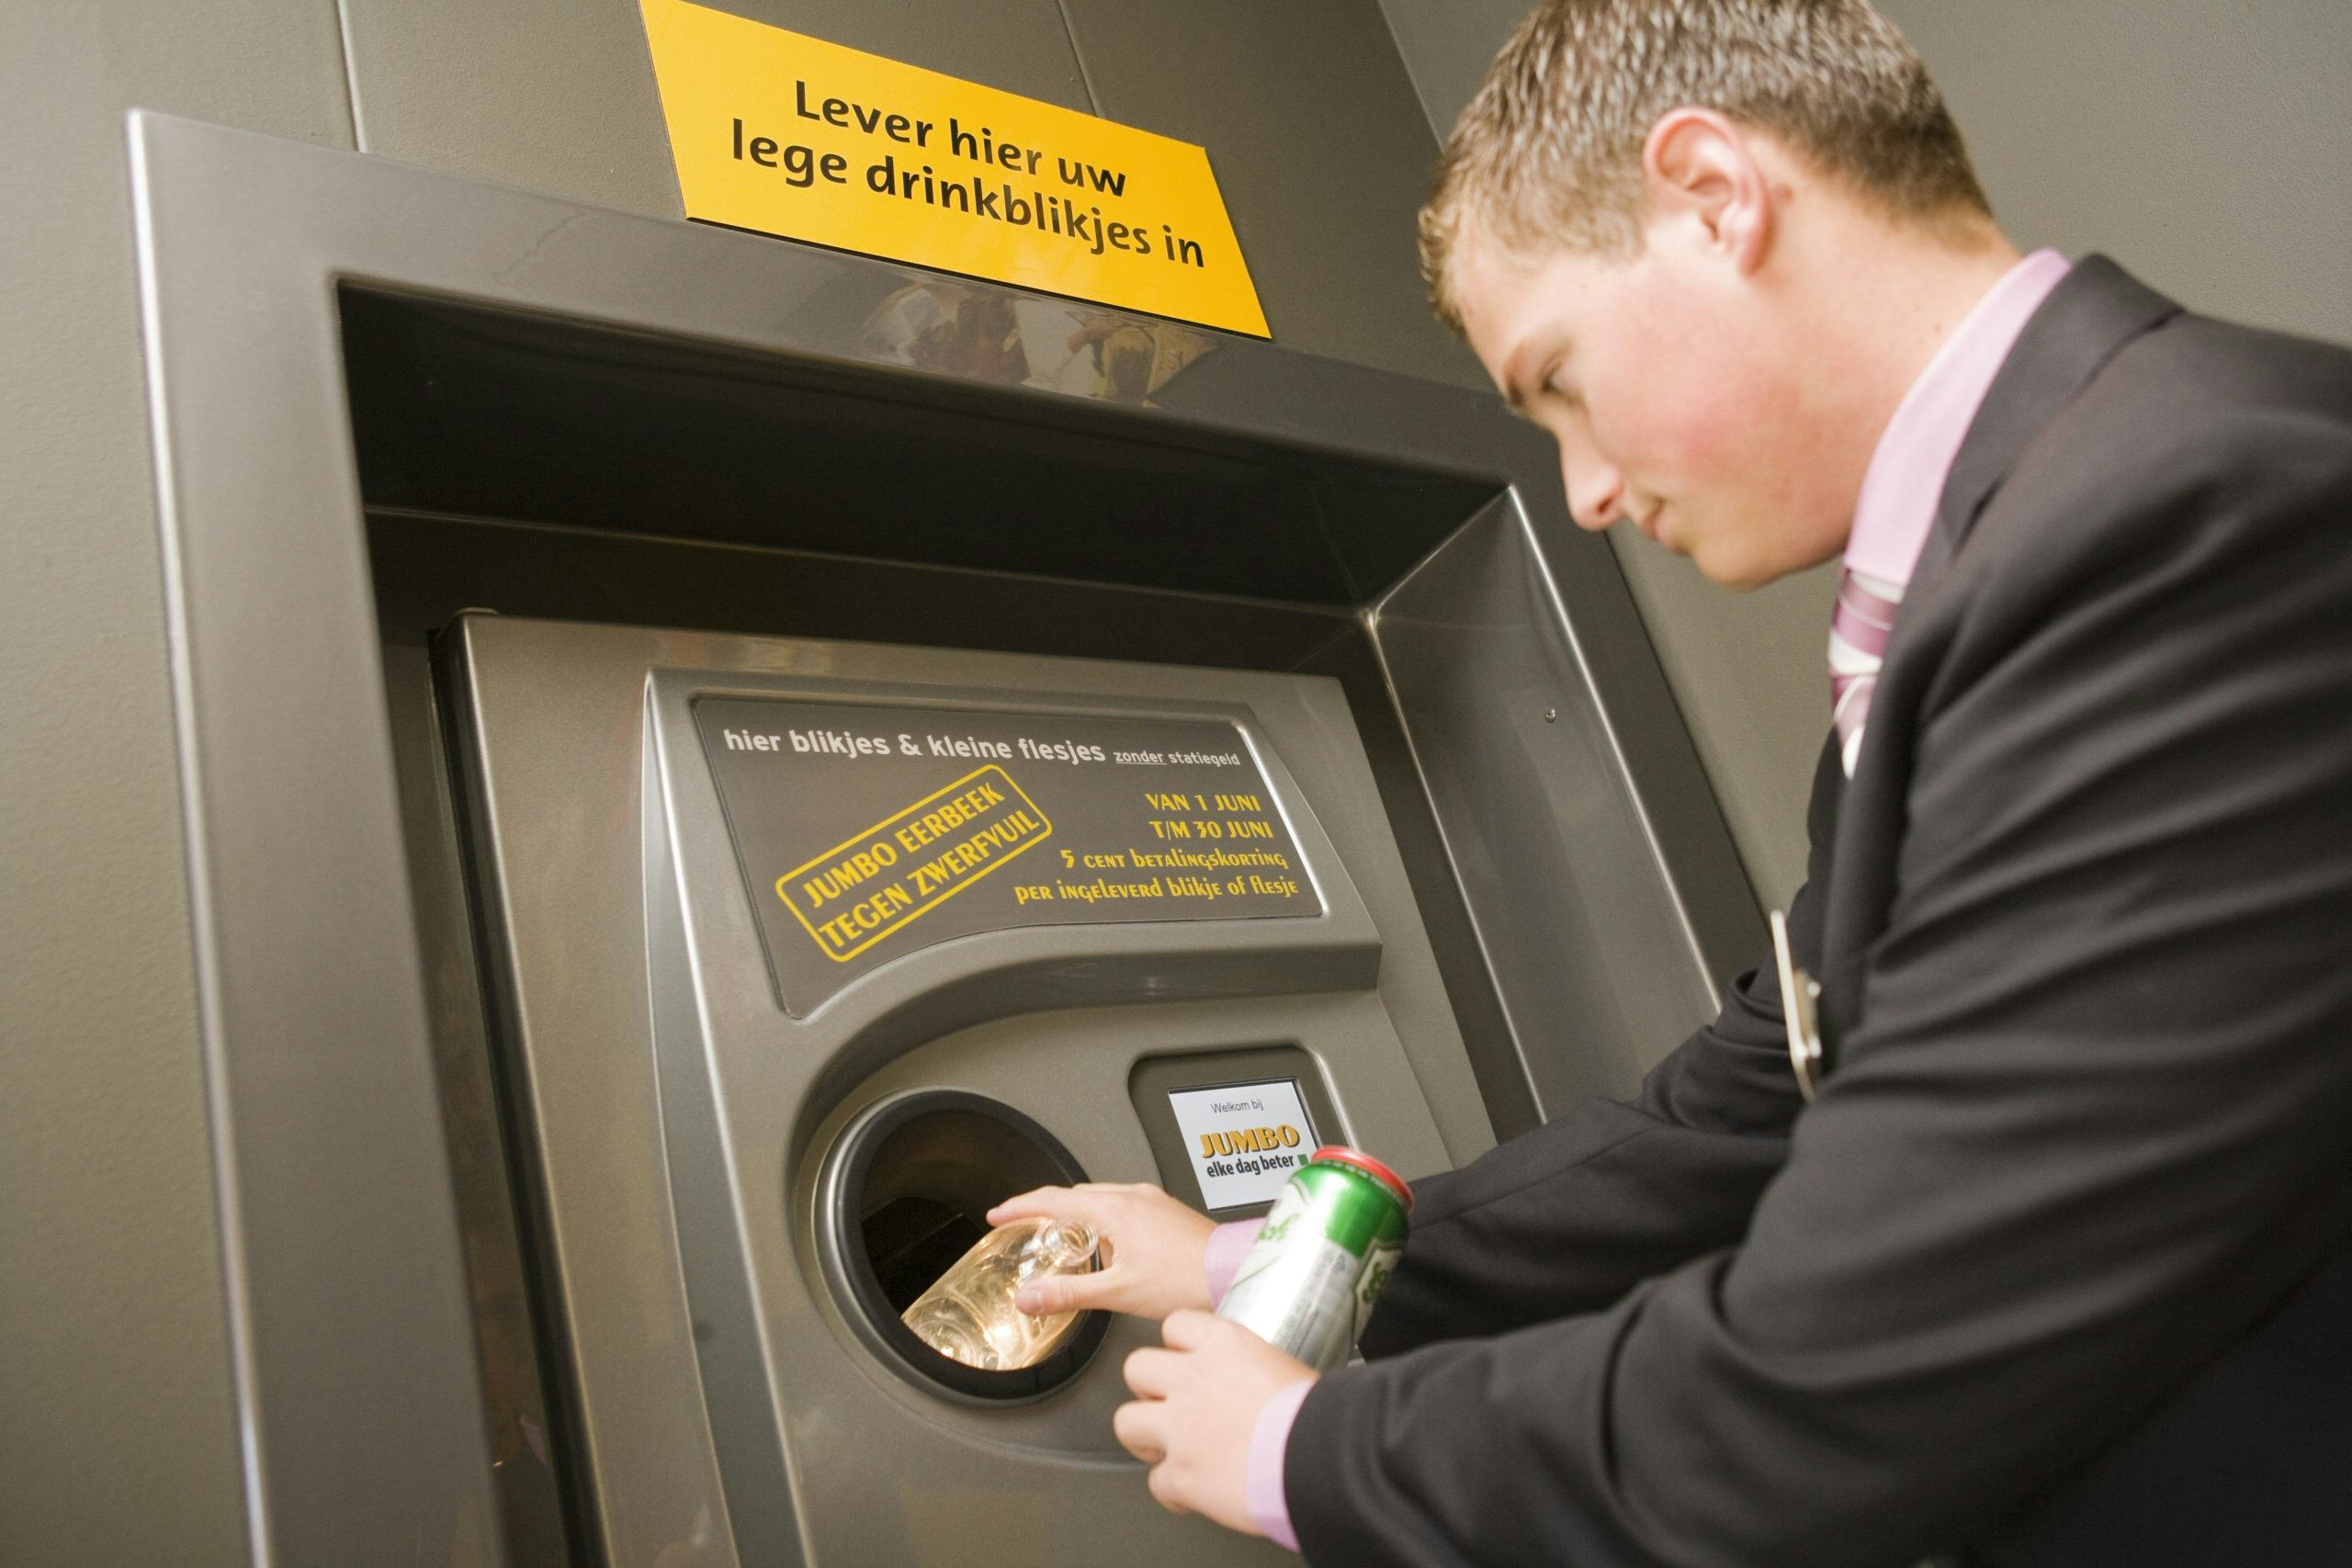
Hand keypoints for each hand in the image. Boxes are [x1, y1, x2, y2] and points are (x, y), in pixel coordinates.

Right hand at [986, 1182, 1214, 1320]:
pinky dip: (1103, 1219)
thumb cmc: (1188, 1279)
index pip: (1053, 1199)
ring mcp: (1152, 1201)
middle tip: (1027, 1227)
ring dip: (1077, 1214)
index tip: (1000, 1213)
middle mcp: (1133, 1197)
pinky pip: (1123, 1206)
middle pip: (1076, 1195)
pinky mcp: (1167, 1212)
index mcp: (1115, 1210)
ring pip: (1101, 1199)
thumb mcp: (1118, 1291)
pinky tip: (1111, 1247)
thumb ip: (1069, 1293)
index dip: (1020, 1206)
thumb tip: (1030, 1297)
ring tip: (1066, 1242)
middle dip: (1047, 1209)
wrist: (1235, 1273)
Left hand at [1116, 1311, 1314, 1533]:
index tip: (1186, 1362)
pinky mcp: (1180, 1473)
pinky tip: (1194, 1493)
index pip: (1175, 1326)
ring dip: (1145, 1438)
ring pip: (1125, 1421)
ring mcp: (1180, 1426)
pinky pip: (1156, 1483)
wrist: (1321, 1458)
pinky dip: (1174, 1492)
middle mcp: (1193, 1379)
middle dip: (1150, 1389)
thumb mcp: (1283, 1368)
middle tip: (1170, 1406)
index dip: (1178, 1348)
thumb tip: (1247, 1387)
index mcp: (1223, 1344)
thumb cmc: (1319, 1416)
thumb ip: (1249, 1371)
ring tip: (1166, 1449)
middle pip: (1137, 1368)